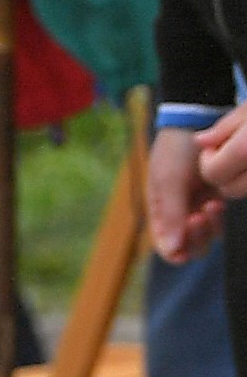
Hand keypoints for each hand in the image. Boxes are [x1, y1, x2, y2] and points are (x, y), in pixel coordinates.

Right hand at [155, 110, 246, 265]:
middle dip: (197, 236)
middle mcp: (177, 215)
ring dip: (210, 226)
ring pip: (207, 237)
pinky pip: (218, 223)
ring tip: (212, 203)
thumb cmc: (176, 151)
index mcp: (158, 213)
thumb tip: (173, 252)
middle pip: (189, 247)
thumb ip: (170, 216)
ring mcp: (196, 209)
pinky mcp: (213, 201)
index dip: (179, 249)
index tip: (190, 227)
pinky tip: (218, 199)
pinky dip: (219, 217)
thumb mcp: (169, 181)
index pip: (167, 247)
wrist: (196, 124)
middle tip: (200, 214)